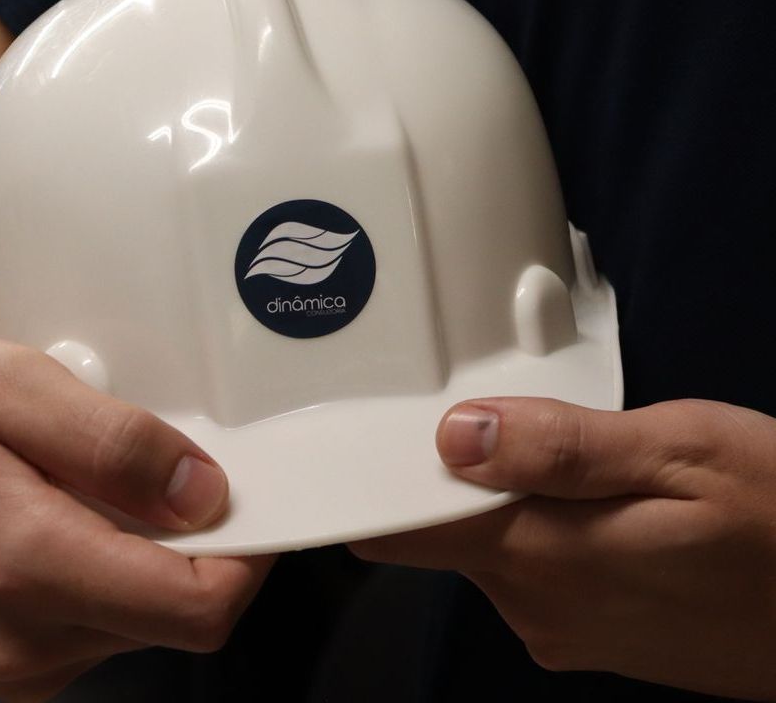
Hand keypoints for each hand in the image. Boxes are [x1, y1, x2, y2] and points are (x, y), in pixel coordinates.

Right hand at [0, 340, 271, 702]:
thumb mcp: (5, 386)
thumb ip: (110, 441)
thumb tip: (205, 492)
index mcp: (30, 566)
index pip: (195, 608)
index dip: (249, 552)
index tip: (251, 492)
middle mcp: (28, 639)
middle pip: (178, 613)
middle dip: (198, 540)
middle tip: (163, 459)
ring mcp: (16, 660)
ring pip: (143, 619)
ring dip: (149, 550)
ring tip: (95, 477)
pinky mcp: (9, 659)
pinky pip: (99, 620)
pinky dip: (110, 565)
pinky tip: (68, 507)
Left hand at [350, 396, 775, 698]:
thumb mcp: (681, 451)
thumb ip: (561, 445)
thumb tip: (454, 435)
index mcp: (544, 556)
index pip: (405, 530)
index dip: (373, 477)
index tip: (356, 425)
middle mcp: (537, 607)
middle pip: (443, 530)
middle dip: (449, 469)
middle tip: (486, 400)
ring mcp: (566, 631)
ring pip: (489, 545)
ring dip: (502, 493)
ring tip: (557, 440)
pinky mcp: (594, 636)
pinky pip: (533, 569)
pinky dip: (540, 523)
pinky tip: (590, 489)